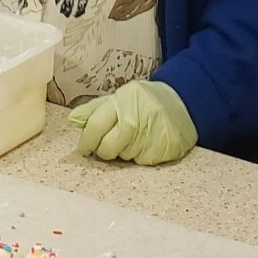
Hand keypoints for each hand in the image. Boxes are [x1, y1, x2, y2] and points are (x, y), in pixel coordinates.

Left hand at [69, 80, 197, 165]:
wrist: (184, 102)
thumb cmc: (146, 100)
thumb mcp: (121, 96)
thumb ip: (95, 108)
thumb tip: (73, 120)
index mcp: (123, 100)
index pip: (95, 125)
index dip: (86, 141)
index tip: (84, 149)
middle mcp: (136, 117)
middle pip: (107, 148)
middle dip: (104, 151)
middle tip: (109, 146)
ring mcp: (151, 134)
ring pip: (124, 157)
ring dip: (124, 152)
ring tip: (134, 138)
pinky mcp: (164, 148)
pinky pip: (142, 162)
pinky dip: (141, 156)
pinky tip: (148, 143)